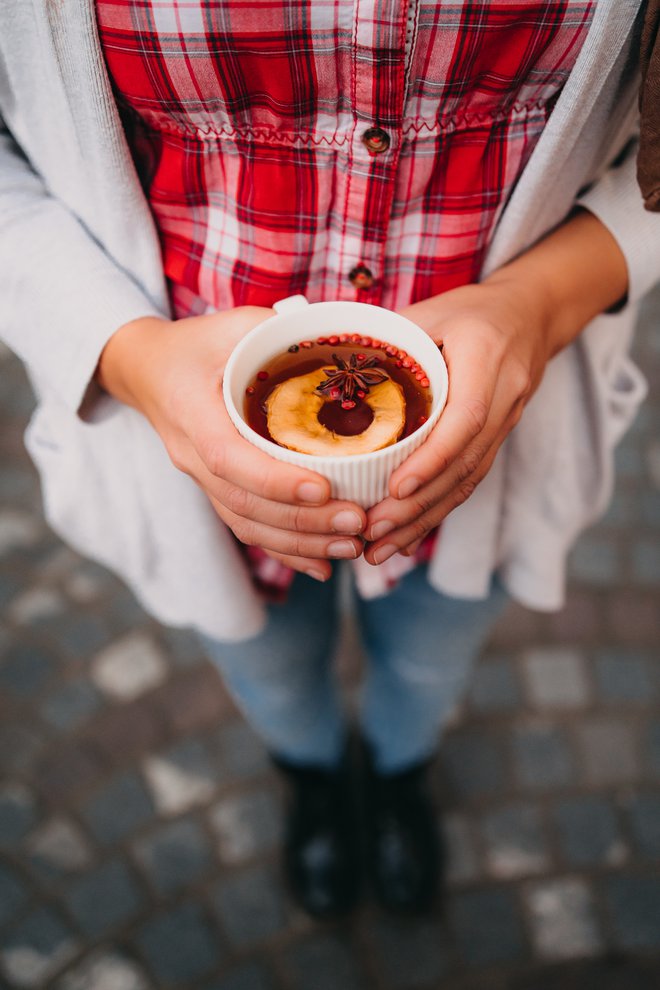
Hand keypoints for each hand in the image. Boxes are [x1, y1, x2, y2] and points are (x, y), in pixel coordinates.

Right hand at [97, 307, 364, 579]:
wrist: (147, 372)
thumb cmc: (195, 344)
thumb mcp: (232, 324)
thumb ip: (275, 331)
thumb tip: (337, 340)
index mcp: (192, 413)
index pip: (229, 458)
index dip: (275, 480)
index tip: (325, 488)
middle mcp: (192, 456)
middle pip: (244, 504)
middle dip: (304, 521)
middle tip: (357, 523)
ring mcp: (202, 479)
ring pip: (247, 525)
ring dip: (301, 544)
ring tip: (352, 547)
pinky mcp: (216, 491)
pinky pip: (247, 529)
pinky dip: (285, 552)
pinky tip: (322, 566)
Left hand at [363, 209, 628, 564]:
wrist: (532, 316)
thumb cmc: (470, 310)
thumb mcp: (430, 312)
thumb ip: (389, 343)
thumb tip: (329, 377)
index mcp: (486, 357)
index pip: (466, 418)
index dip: (433, 458)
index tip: (396, 488)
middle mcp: (505, 397)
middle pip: (465, 464)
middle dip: (418, 505)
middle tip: (372, 533)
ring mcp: (506, 424)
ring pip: (468, 482)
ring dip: (423, 520)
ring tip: (380, 550)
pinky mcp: (496, 442)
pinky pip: (468, 482)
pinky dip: (435, 511)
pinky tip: (404, 539)